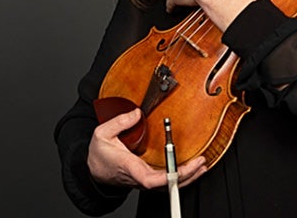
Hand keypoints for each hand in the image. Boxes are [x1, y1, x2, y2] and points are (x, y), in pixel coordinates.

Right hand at [87, 108, 206, 189]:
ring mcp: (144, 179)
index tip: (177, 171)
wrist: (94, 171)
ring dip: (187, 177)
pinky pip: (166, 181)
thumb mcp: (102, 133)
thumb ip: (119, 122)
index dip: (165, 178)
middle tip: (200, 163)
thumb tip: (137, 113)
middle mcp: (139, 176)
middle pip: (165, 183)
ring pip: (168, 184)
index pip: (148, 179)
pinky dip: (181, 176)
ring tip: (202, 165)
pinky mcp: (147, 178)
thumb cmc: (99, 154)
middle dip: (185, 175)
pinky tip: (193, 168)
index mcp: (129, 167)